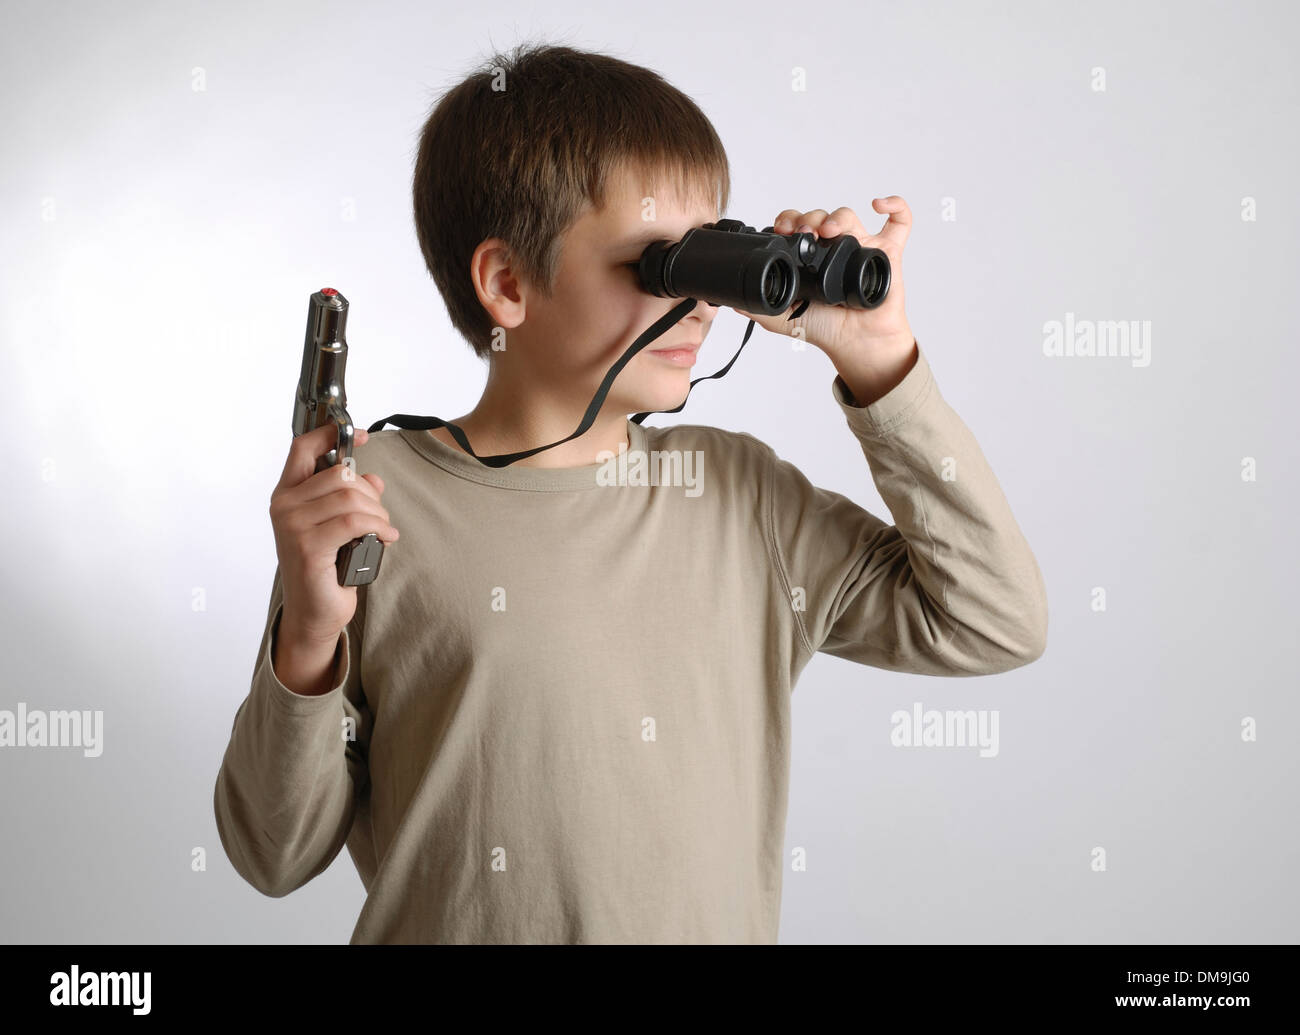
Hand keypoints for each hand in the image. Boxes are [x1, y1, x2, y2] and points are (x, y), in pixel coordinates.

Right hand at [268, 425, 398, 647]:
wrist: (315, 611)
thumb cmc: (326, 568)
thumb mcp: (339, 525)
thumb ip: (350, 497)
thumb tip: (373, 478)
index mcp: (287, 495)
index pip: (303, 448)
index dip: (332, 435)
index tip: (360, 434)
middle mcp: (284, 507)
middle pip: (339, 474)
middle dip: (370, 492)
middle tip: (379, 515)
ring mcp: (293, 527)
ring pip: (349, 498)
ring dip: (377, 513)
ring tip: (383, 529)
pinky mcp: (308, 548)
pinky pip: (353, 522)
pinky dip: (378, 527)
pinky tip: (387, 538)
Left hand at [734, 198, 914, 360]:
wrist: (856, 344)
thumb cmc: (825, 329)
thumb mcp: (782, 320)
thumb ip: (758, 308)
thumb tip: (731, 300)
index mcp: (810, 257)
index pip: (796, 227)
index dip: (788, 221)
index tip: (781, 229)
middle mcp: (834, 248)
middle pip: (820, 218)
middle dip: (808, 217)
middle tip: (802, 230)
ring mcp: (861, 246)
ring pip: (848, 216)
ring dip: (836, 216)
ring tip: (828, 230)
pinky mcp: (888, 252)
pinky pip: (899, 221)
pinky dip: (894, 206)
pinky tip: (877, 204)